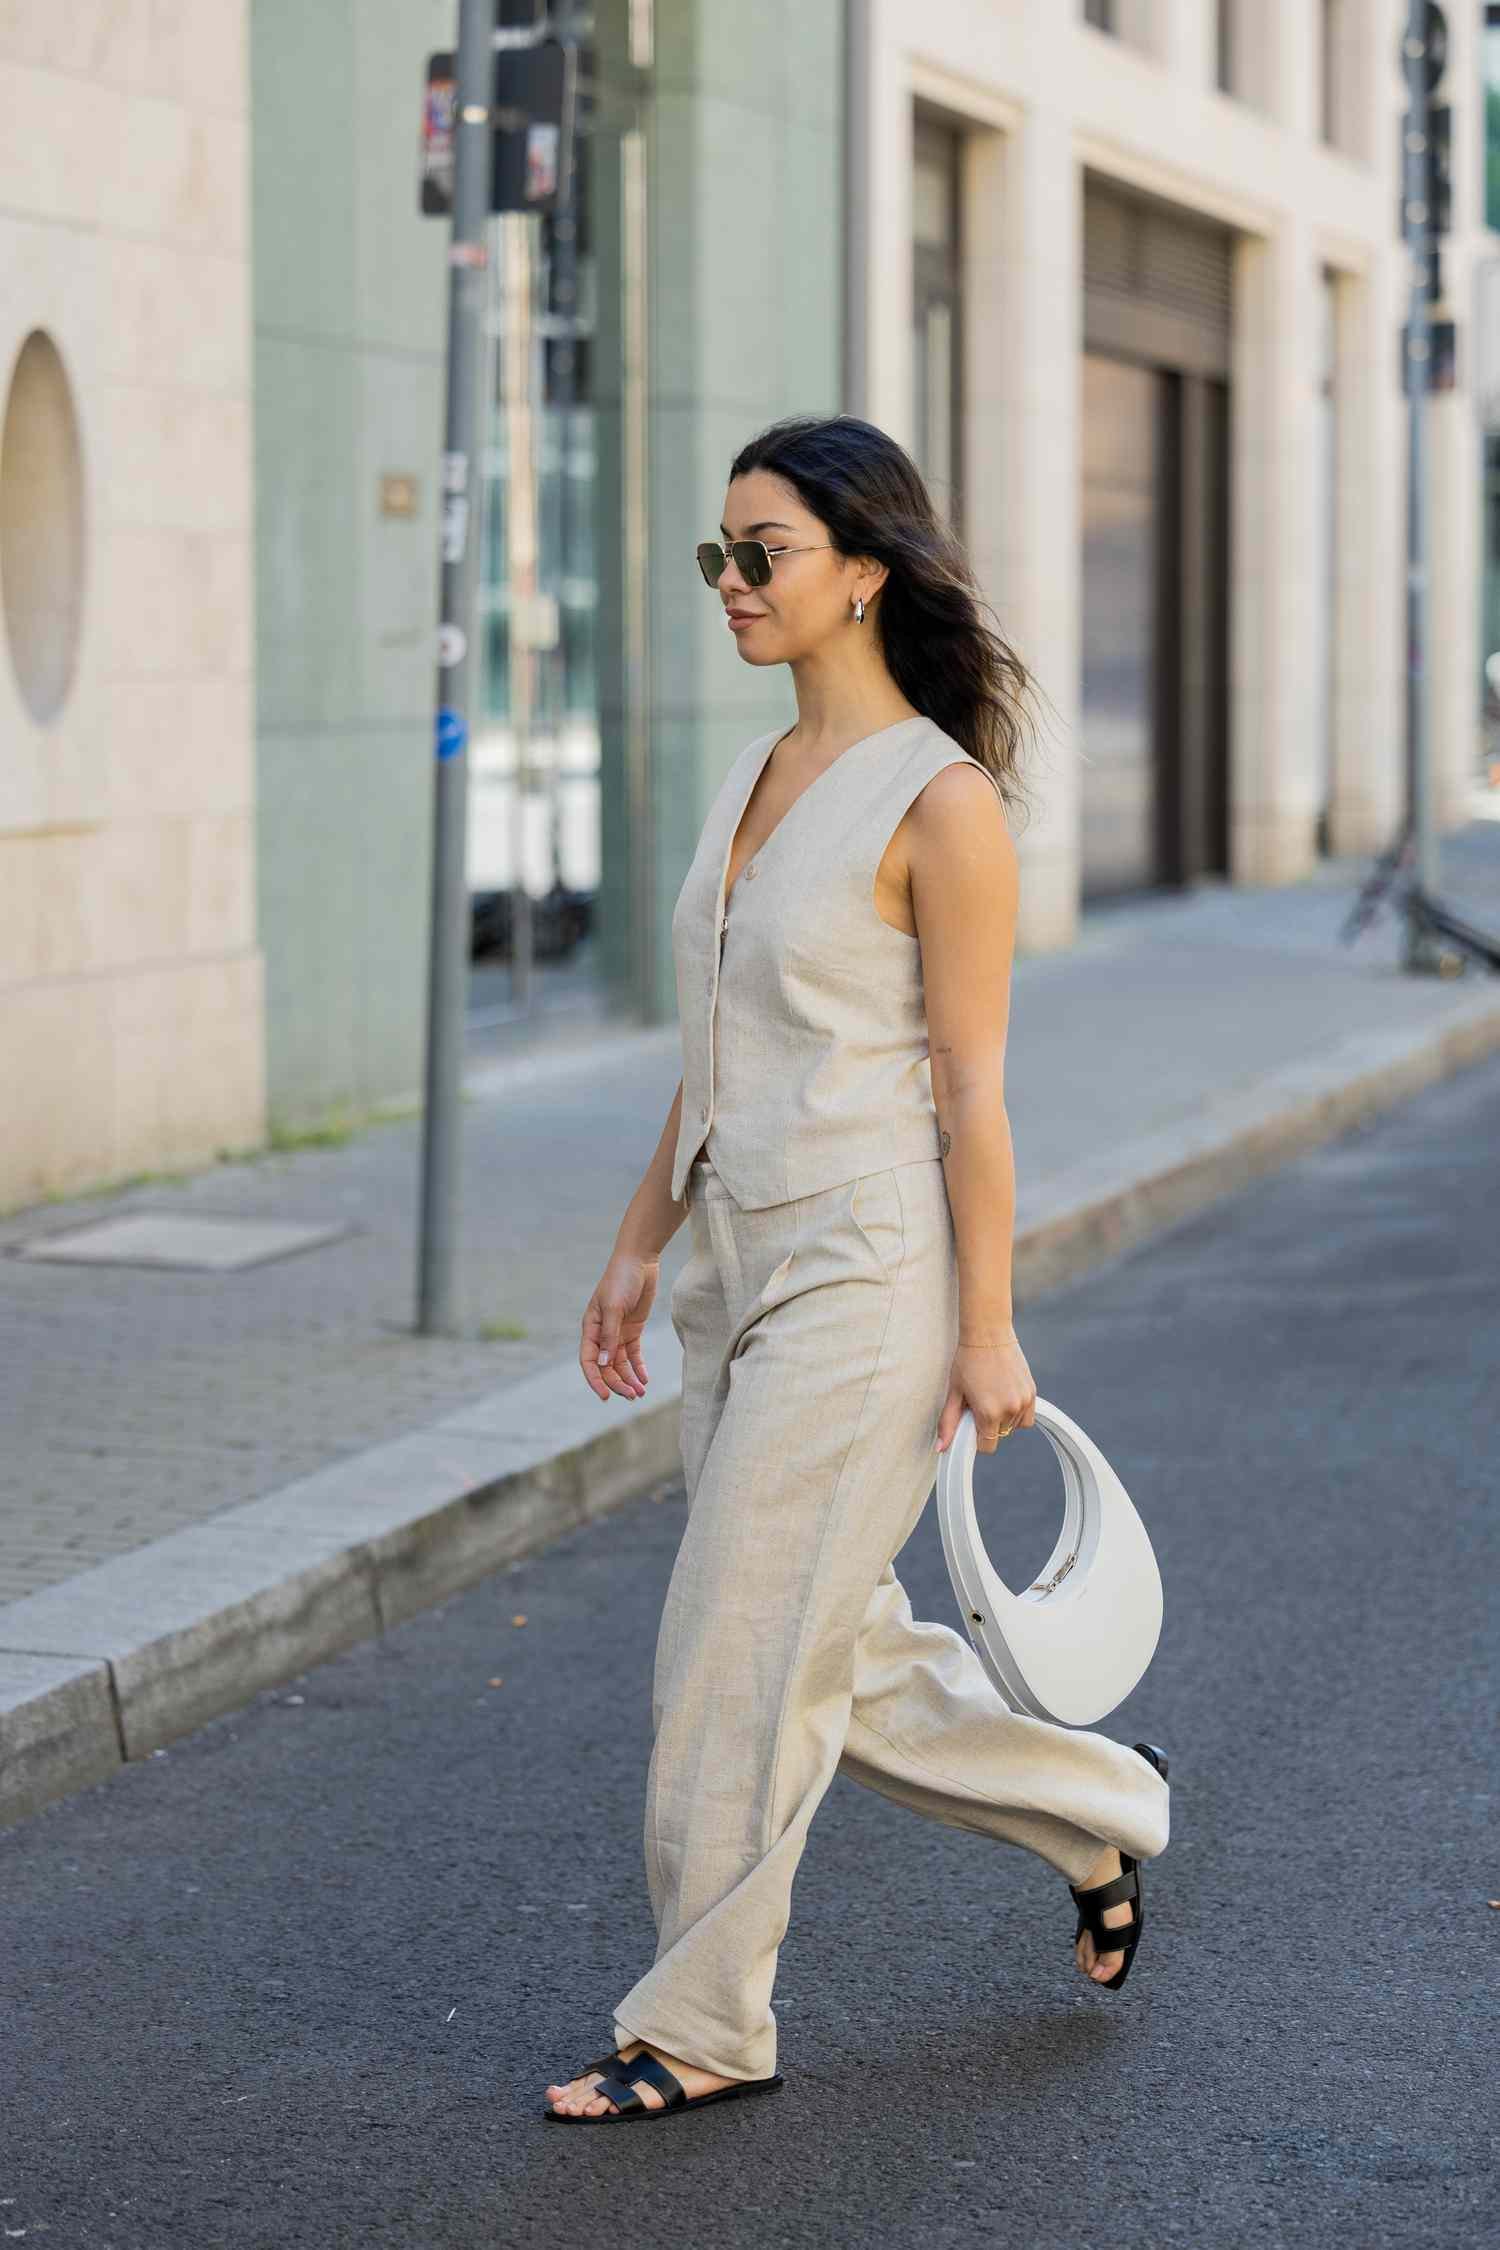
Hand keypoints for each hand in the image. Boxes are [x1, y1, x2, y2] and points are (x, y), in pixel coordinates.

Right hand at [580, 1249, 657, 1401]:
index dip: (595, 1380)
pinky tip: (644, 1379)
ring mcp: (618, 1333)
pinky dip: (638, 1368)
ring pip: (620, 1364)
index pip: (588, 1360)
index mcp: (591, 1328)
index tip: (606, 1396)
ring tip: (641, 1393)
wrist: (639, 1261)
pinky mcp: (633, 1330)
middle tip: (633, 1396)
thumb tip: (604, 1363)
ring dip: (629, 1379)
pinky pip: (634, 1354)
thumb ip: (610, 1336)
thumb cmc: (620, 1280)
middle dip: (618, 1383)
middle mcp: (602, 1334)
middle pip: (606, 1366)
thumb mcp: (614, 1307)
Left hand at [936, 1330, 1035, 1452]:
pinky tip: (1005, 1396)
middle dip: (988, 1426)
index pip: (987, 1447)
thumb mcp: (954, 1393)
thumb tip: (941, 1448)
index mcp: (989, 1413)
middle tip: (980, 1403)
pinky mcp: (1032, 1393)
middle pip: (1000, 1436)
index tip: (972, 1424)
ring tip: (992, 1395)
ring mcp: (1023, 1401)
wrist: (988, 1334)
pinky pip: (1027, 1417)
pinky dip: (1017, 1413)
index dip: (977, 1439)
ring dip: (1003, 1419)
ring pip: (1014, 1427)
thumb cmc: (967, 1361)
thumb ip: (948, 1423)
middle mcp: (1010, 1410)